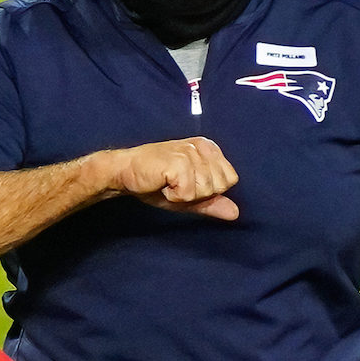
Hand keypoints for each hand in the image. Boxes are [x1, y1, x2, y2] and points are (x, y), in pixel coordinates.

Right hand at [102, 137, 239, 219]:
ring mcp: (190, 153)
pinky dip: (173, 196)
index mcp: (208, 148)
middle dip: (197, 193)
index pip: (229, 180)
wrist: (124, 173)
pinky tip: (161, 183)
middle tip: (176, 183)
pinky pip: (188, 194)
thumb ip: (212, 203)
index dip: (208, 191)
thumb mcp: (188, 196)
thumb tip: (235, 213)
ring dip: (183, 195)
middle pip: (220, 186)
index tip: (186, 183)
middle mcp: (201, 146)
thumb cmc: (154, 182)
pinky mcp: (179, 162)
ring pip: (205, 191)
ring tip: (168, 182)